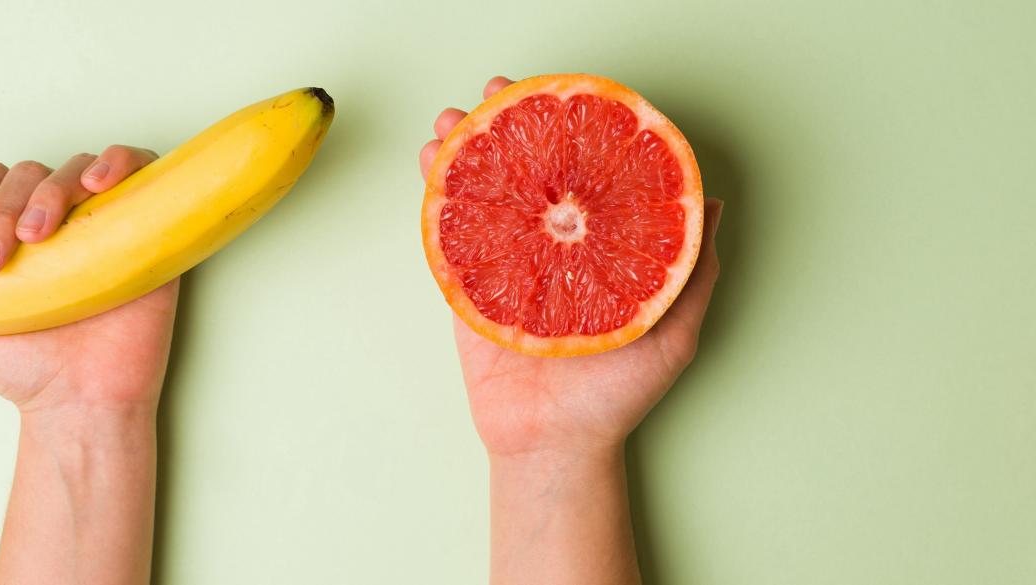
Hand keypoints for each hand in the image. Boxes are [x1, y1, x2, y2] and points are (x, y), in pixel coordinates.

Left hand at [0, 145, 178, 413]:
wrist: (76, 401)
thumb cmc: (19, 369)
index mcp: (12, 232)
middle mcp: (56, 221)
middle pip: (25, 174)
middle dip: (0, 210)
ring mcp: (101, 221)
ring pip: (72, 168)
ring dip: (47, 193)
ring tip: (39, 236)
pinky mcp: (145, 225)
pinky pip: (138, 166)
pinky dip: (117, 161)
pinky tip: (96, 184)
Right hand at [421, 76, 723, 456]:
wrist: (555, 447)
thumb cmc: (618, 399)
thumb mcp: (675, 333)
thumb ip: (692, 271)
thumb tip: (711, 203)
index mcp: (598, 248)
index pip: (585, 173)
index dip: (572, 128)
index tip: (564, 93)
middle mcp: (553, 248)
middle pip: (528, 170)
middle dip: (510, 123)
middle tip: (497, 89)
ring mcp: (508, 266)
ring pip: (484, 191)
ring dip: (463, 148)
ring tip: (452, 120)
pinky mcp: (471, 290)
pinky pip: (453, 235)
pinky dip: (437, 195)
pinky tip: (430, 164)